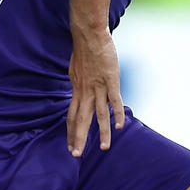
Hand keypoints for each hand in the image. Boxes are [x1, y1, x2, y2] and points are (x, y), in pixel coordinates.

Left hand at [66, 28, 124, 156]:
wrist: (89, 34)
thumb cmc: (84, 48)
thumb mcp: (76, 68)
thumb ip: (79, 81)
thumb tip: (79, 87)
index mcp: (76, 88)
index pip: (71, 114)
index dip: (70, 130)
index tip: (69, 144)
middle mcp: (85, 91)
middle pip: (81, 119)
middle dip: (78, 138)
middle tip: (76, 155)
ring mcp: (98, 87)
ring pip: (99, 114)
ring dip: (101, 132)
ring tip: (103, 148)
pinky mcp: (111, 81)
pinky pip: (115, 101)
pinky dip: (118, 114)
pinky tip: (119, 126)